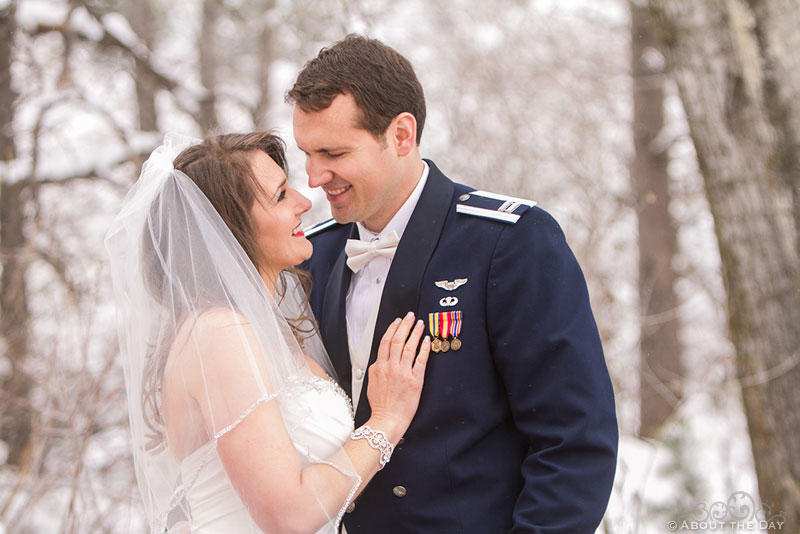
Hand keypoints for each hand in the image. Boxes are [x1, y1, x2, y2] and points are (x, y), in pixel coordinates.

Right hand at [365, 312, 429, 443]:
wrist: (387, 420)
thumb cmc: (380, 407)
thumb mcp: (371, 384)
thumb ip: (376, 370)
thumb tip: (379, 362)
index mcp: (378, 368)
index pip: (385, 343)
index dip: (392, 329)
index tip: (397, 322)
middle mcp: (390, 367)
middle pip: (397, 340)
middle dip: (404, 325)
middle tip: (410, 316)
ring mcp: (403, 372)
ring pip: (408, 346)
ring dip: (415, 332)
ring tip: (420, 324)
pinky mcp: (415, 380)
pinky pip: (421, 360)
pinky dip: (424, 348)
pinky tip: (426, 340)